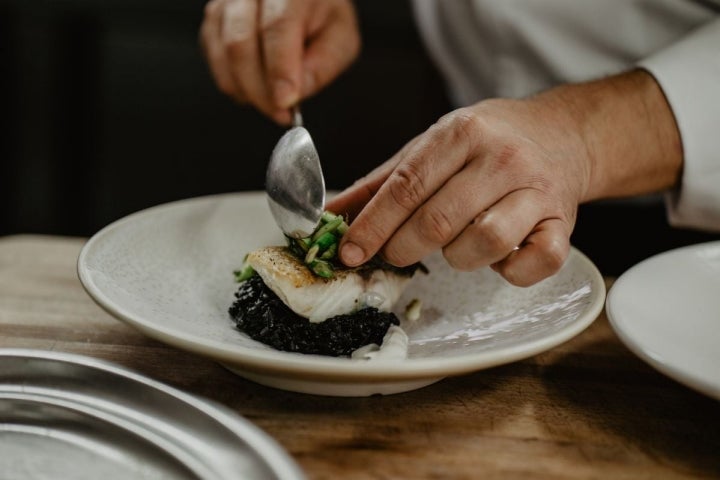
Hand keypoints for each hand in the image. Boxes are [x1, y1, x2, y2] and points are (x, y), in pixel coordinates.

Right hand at [199, 0, 360, 123]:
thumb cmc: (322, 15)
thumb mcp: (340, 38)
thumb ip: (322, 66)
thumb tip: (294, 94)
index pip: (277, 27)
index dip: (279, 69)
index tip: (285, 102)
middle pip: (241, 42)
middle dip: (259, 89)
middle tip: (281, 113)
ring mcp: (227, 1)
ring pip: (223, 52)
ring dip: (246, 89)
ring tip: (272, 103)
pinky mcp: (214, 18)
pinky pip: (214, 58)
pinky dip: (233, 82)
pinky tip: (255, 88)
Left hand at [326, 71, 681, 285]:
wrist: (562, 134)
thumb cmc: (488, 142)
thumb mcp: (432, 146)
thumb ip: (382, 182)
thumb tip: (331, 214)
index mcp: (461, 133)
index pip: (406, 187)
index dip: (372, 225)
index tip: (350, 252)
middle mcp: (502, 158)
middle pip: (439, 220)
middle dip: (404, 248)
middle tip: (396, 253)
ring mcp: (537, 191)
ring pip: (485, 243)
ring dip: (458, 258)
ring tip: (455, 245)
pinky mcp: (563, 222)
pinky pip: (534, 263)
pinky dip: (509, 271)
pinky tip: (498, 257)